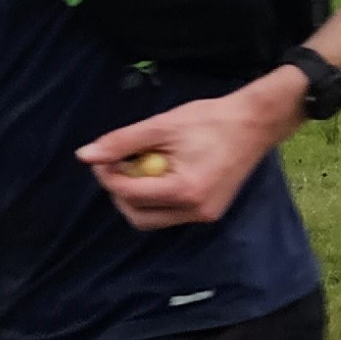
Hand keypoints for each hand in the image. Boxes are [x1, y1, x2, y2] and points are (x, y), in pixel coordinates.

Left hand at [77, 80, 295, 227]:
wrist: (255, 123)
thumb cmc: (210, 120)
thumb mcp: (162, 126)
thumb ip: (122, 142)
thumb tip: (85, 156)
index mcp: (185, 191)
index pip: (130, 195)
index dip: (109, 177)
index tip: (102, 159)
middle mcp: (195, 212)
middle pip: (138, 217)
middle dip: (120, 193)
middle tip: (116, 166)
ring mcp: (204, 216)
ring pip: (153, 219)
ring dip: (137, 198)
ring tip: (139, 167)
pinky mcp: (209, 212)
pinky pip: (171, 214)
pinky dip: (157, 197)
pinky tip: (159, 173)